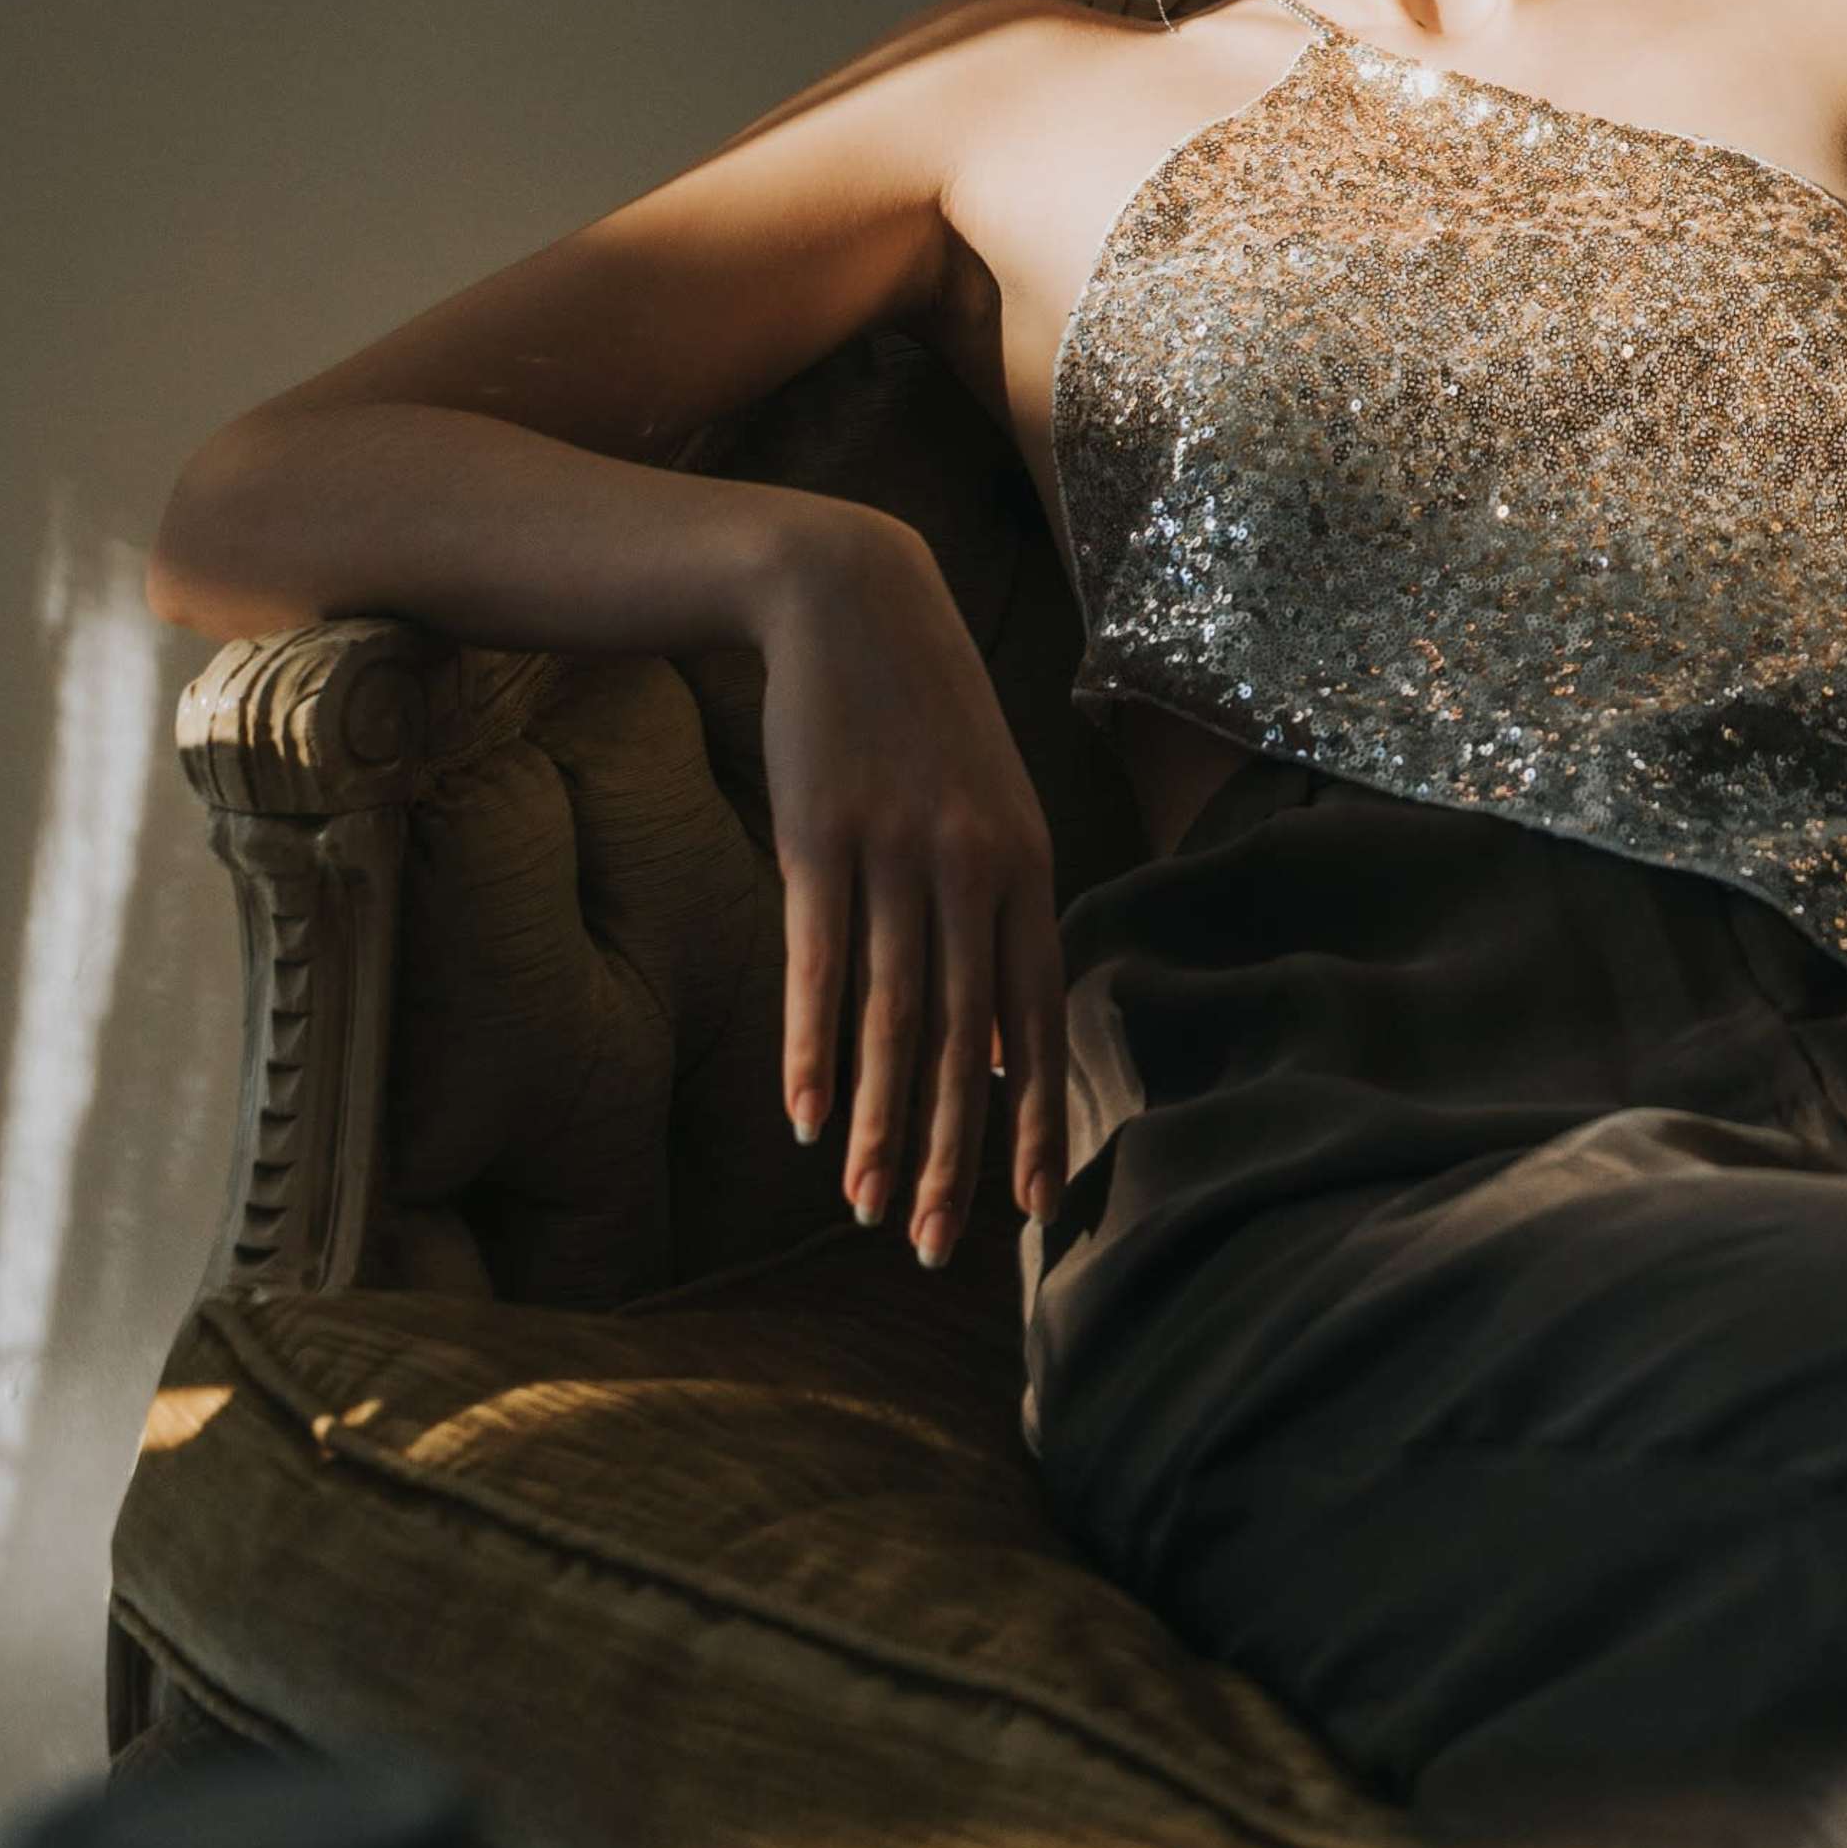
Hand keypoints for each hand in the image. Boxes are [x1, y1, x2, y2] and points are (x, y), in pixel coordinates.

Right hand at [752, 499, 1069, 1261]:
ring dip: (883, 1125)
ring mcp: (897, 851)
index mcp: (1024, 861)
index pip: (1039, 1013)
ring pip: (896, 1018)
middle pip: (971, 1037)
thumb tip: (1003, 1047)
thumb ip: (1001, 918)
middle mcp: (973, 864)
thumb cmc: (922, 718)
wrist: (853, 599)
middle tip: (941, 1248)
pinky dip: (812, 1050)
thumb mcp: (986, 806)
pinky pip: (819, 967)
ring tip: (871, 1210)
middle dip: (959, 1152)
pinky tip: (807, 1119)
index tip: (1030, 1208)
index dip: (1033, 1115)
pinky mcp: (821, 839)